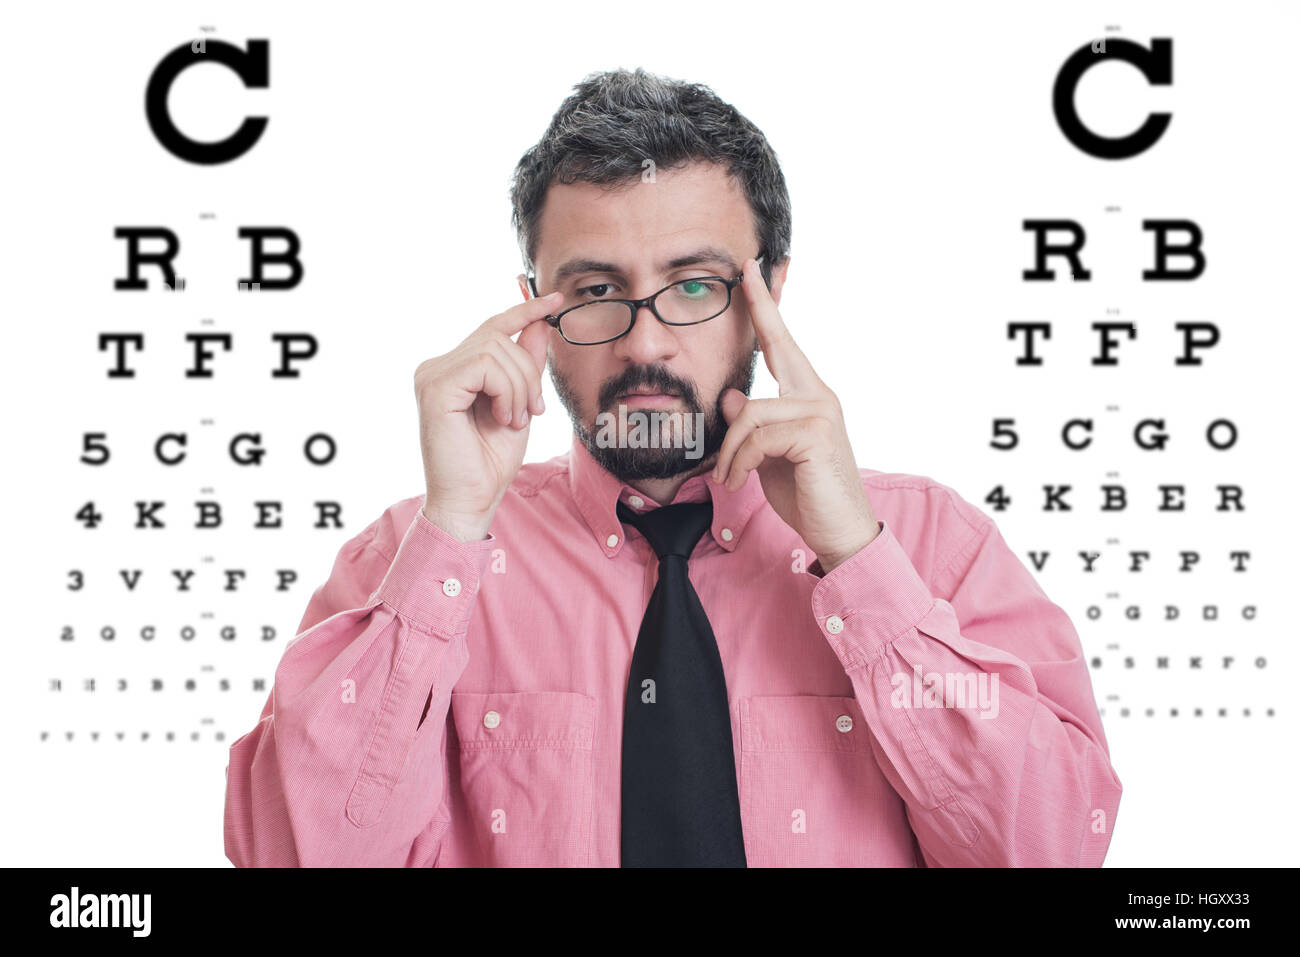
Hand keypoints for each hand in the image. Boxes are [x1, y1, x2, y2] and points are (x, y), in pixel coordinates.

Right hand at [414, 291, 558, 540]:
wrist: (470, 501)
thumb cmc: (490, 461)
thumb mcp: (519, 404)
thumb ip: (526, 364)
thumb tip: (541, 323)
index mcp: (453, 369)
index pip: (492, 327)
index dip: (525, 309)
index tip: (556, 300)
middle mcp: (436, 367)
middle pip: (498, 337)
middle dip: (528, 372)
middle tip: (532, 411)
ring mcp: (431, 375)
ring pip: (495, 349)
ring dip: (520, 387)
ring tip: (516, 420)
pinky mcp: (434, 387)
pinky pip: (485, 366)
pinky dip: (506, 391)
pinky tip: (503, 417)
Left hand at [712, 257, 878, 572]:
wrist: (839, 533)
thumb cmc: (807, 495)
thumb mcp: (768, 457)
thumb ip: (753, 427)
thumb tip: (732, 399)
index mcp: (808, 395)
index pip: (784, 343)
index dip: (766, 305)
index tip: (752, 269)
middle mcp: (819, 395)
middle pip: (770, 358)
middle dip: (753, 334)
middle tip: (741, 319)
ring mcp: (821, 411)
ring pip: (749, 412)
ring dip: (730, 451)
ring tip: (729, 478)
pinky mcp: (815, 434)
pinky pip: (758, 436)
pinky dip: (741, 462)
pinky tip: (741, 481)